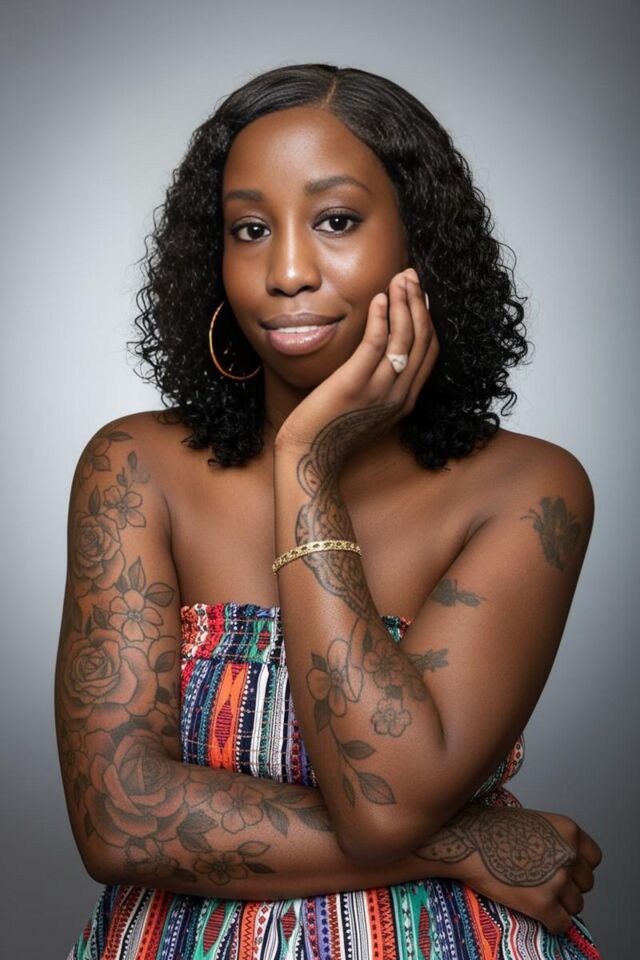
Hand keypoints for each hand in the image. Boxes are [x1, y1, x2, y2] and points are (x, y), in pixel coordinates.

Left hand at [274, 268, 438, 471]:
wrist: (309, 455)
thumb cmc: (330, 430)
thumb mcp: (365, 406)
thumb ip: (378, 383)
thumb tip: (379, 353)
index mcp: (404, 400)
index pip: (429, 352)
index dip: (428, 319)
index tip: (420, 294)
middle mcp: (399, 395)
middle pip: (422, 340)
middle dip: (419, 303)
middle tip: (411, 275)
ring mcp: (379, 390)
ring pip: (404, 338)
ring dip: (405, 303)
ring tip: (398, 278)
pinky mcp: (354, 384)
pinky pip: (376, 344)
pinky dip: (382, 318)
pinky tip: (379, 298)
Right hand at [456, 807, 602, 936]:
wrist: (468, 839)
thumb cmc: (492, 827)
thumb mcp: (534, 821)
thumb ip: (554, 840)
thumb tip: (562, 863)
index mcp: (568, 832)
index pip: (594, 859)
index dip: (579, 866)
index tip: (567, 871)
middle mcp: (568, 855)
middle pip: (586, 884)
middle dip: (570, 886)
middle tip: (548, 884)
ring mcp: (557, 881)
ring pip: (575, 906)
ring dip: (560, 905)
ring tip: (538, 897)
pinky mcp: (543, 905)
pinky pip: (561, 925)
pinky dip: (552, 923)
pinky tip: (538, 915)